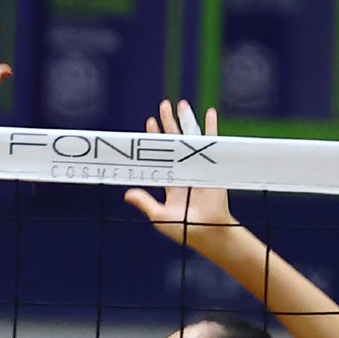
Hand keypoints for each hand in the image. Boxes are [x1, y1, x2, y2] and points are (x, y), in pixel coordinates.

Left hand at [124, 99, 235, 254]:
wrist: (206, 234)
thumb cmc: (184, 229)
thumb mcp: (159, 216)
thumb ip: (144, 202)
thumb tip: (126, 193)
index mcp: (170, 182)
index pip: (159, 155)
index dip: (154, 139)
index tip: (149, 122)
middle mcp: (183, 170)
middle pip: (173, 142)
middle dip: (168, 123)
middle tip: (163, 105)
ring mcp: (197, 167)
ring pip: (190, 138)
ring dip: (186, 121)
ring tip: (181, 104)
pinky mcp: (212, 166)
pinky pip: (212, 144)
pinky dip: (212, 128)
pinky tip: (210, 112)